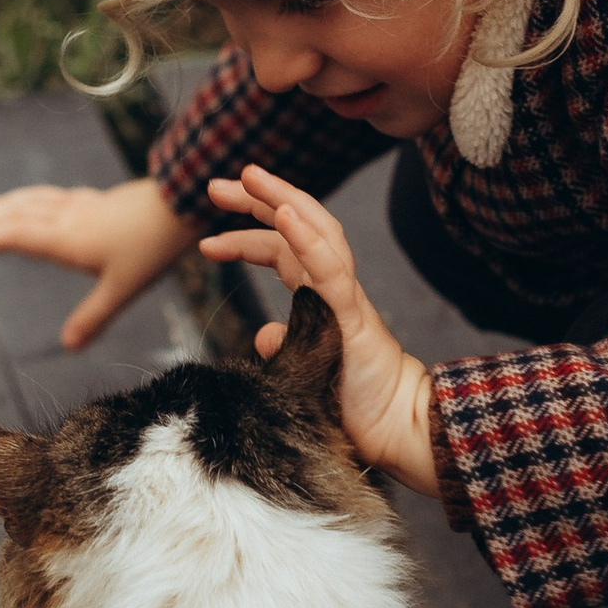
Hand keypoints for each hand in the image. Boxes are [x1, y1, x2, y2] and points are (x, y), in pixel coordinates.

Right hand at [0, 174, 195, 351]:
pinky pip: (49, 197)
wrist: (183, 203)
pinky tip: (31, 202)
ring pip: (30, 201)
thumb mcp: (122, 289)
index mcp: (66, 238)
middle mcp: (67, 217)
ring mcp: (81, 205)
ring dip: (2, 206)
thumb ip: (94, 317)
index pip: (15, 236)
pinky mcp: (95, 200)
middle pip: (15, 216)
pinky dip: (28, 199)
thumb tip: (70, 347)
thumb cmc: (153, 248)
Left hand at [201, 169, 439, 495]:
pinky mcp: (354, 317)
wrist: (400, 430)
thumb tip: (262, 333)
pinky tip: (285, 213)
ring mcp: (345, 299)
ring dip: (281, 200)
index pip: (281, 253)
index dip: (246, 238)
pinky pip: (331, 269)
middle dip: (257, 201)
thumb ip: (285, 348)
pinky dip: (308, 238)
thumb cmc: (357, 406)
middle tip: (215, 186)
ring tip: (249, 177)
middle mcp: (334, 289)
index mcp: (321, 300)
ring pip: (317, 233)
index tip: (206, 241)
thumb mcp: (304, 373)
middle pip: (297, 228)